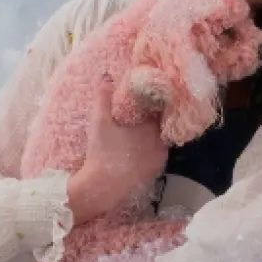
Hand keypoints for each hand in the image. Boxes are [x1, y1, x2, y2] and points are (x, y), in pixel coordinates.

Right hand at [68, 76, 168, 224]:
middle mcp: (161, 141)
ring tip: (140, 131)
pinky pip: (157, 155)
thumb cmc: (103, 150)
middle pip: (161, 124)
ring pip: (160, 140)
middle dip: (152, 118)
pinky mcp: (156, 171)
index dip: (152, 102)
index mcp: (152, 126)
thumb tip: (106, 75)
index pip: (158, 108)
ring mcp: (160, 158)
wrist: (103, 185)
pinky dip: (151, 150)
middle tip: (141, 113)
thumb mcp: (100, 120)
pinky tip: (139, 148)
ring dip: (152, 135)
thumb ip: (103, 96)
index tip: (145, 98)